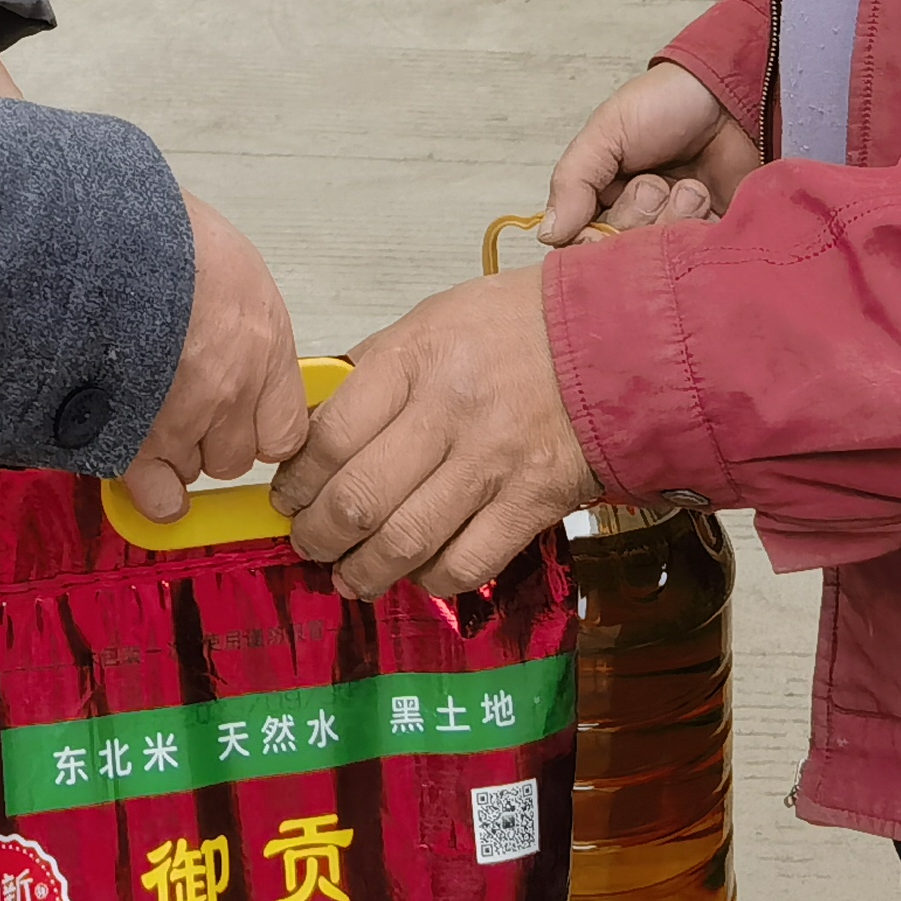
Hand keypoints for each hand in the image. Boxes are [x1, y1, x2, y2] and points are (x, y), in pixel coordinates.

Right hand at [117, 192, 308, 523]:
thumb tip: (230, 337)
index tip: (242, 421)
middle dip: (210, 439)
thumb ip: (240, 322)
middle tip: (181, 404)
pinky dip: (151, 490)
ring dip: (171, 450)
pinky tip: (140, 468)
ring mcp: (183, 420)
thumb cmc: (160, 240)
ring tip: (144, 409)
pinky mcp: (134, 438)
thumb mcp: (229, 268)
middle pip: (235, 457)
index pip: (286, 431)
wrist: (102, 243)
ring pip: (190, 469)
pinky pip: (157, 494)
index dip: (258, 430)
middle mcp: (232, 392)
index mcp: (263, 346)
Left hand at [270, 266, 594, 600]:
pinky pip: (466, 563)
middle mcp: (449, 412)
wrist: (612, 339)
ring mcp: (493, 462)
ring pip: (405, 541)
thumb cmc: (516, 328)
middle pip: (359, 498)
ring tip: (349, 574)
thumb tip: (320, 415)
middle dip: (317, 535)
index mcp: (415, 359)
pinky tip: (416, 572)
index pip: (330, 435)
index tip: (288, 495)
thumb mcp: (433, 320)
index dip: (297, 480)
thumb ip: (375, 368)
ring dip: (363, 571)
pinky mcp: (532, 503)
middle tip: (308, 542)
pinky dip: (431, 579)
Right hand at [539, 59, 762, 241]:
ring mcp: (676, 228)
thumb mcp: (606, 131)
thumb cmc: (664, 103)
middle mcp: (637, 218)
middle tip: (654, 184)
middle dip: (638, 218)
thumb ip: (572, 181)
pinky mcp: (714, 236)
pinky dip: (701, 230)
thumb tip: (548, 233)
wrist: (729, 92)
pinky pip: (699, 257)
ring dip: (674, 217)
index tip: (602, 226)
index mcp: (602, 195)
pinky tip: (707, 198)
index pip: (581, 242)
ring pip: (661, 256)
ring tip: (690, 186)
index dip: (590, 242)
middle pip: (621, 254)